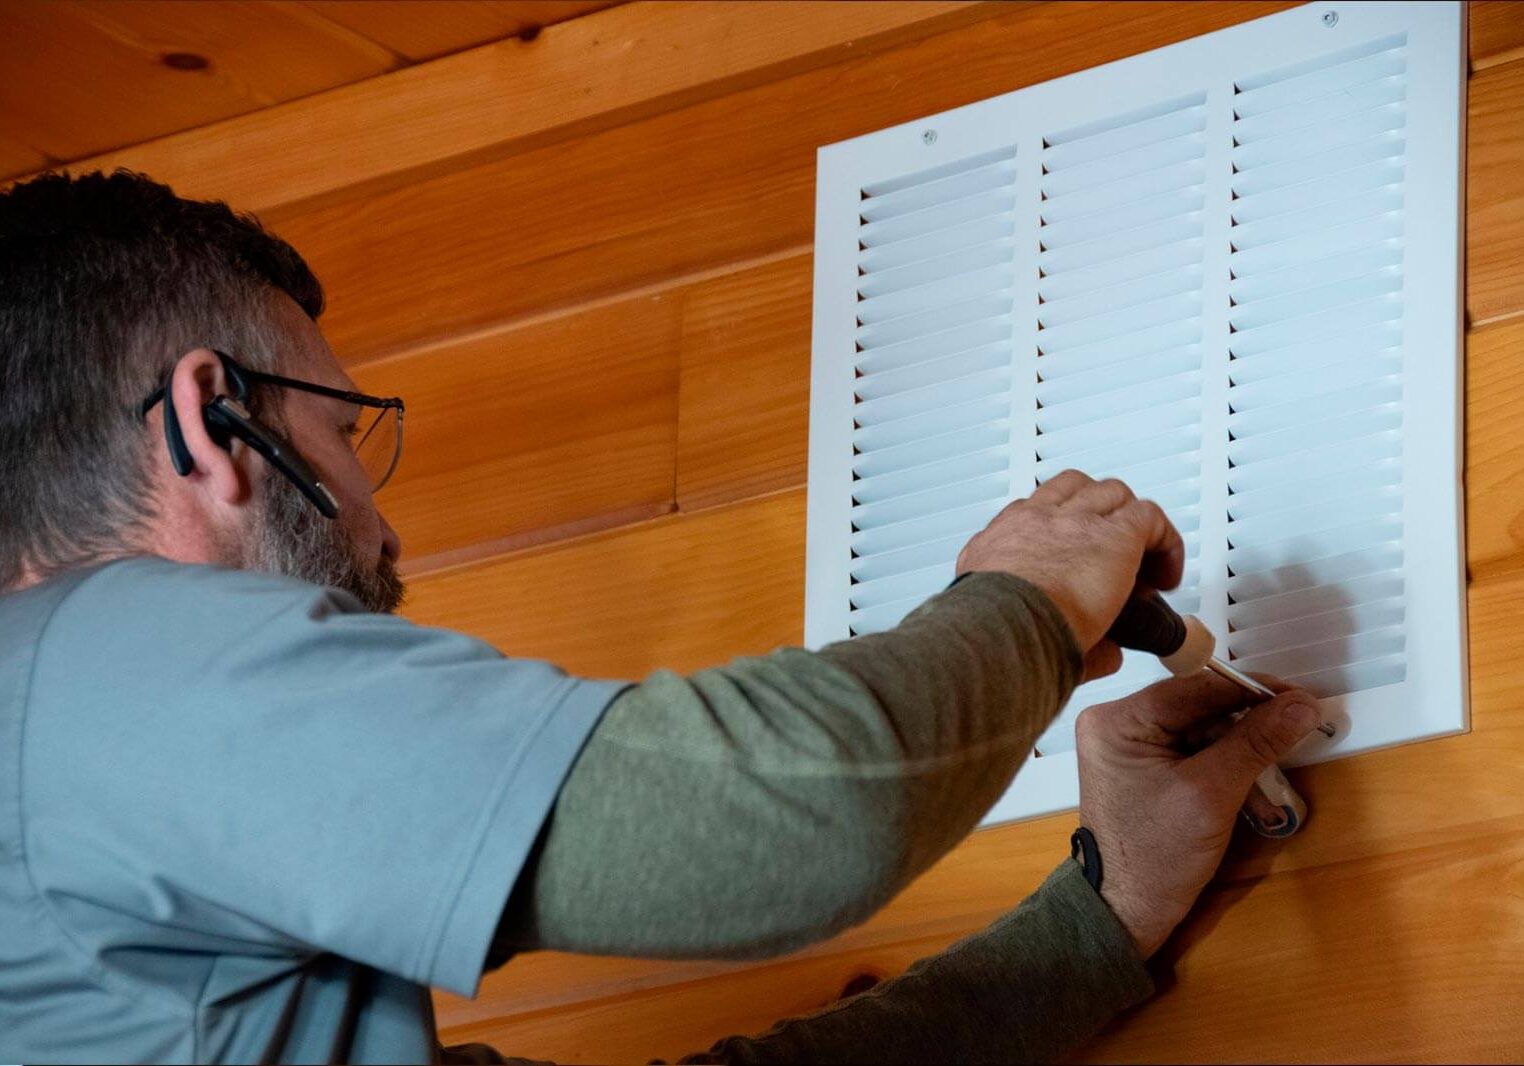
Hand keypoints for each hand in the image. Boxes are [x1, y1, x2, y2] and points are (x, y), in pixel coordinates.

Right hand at [956, 471, 1184, 679]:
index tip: (1076, 558)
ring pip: (1114, 494)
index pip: (1033, 514)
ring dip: (1131, 521)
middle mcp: (1036, 520)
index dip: (1062, 530)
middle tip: (1112, 552)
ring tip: (1144, 560)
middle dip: (1098, 513)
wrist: (1001, 629)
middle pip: (1075, 489)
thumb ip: (1046, 627)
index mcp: (1001, 540)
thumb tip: (1103, 654)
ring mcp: (1075, 521)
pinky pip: (1151, 518)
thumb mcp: (1003, 620)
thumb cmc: (995, 632)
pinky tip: (1166, 575)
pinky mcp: (1115, 534)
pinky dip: (1165, 542)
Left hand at [1075, 672, 1323, 957]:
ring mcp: (1128, 748)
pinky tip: (1253, 801)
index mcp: (1118, 720)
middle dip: (1248, 732)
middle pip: (1199, 709)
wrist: (1125, 911)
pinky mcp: (1143, 770)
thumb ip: (1257, 742)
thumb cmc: (1158, 854)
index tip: (1300, 696)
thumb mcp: (1213, 793)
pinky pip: (1193, 756)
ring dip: (1242, 759)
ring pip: (1202, 734)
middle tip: (1296, 738)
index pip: (1194, 687)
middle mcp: (1117, 724)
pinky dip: (1226, 774)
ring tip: (1272, 791)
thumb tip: (1303, 703)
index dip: (1251, 690)